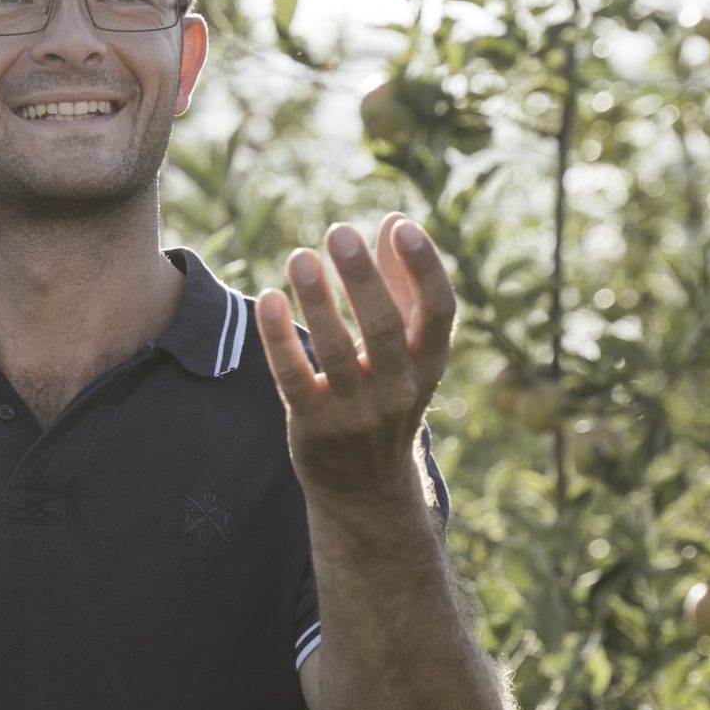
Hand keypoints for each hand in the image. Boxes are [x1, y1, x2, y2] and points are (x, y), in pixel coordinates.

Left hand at [254, 212, 455, 504]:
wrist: (366, 488)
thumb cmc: (386, 396)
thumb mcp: (406, 352)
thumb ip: (401, 286)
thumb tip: (393, 220)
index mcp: (429, 363)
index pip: (439, 311)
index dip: (425, 268)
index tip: (402, 227)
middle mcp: (399, 389)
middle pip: (385, 327)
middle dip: (362, 277)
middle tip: (338, 231)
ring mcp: (356, 411)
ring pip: (336, 352)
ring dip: (317, 301)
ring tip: (299, 257)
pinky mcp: (313, 426)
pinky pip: (293, 378)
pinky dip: (279, 339)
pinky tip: (270, 299)